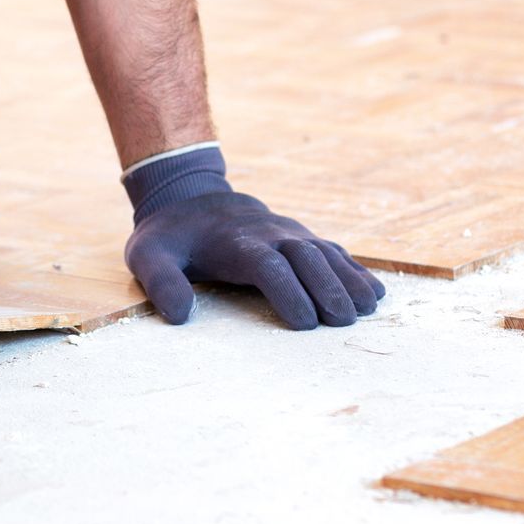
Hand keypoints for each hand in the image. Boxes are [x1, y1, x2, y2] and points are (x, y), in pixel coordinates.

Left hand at [122, 146, 385, 329]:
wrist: (192, 200)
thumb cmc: (170, 239)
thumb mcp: (148, 256)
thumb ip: (160, 282)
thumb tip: (179, 315)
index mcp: (235, 241)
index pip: (267, 265)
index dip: (288, 291)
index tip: (304, 323)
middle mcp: (270, 234)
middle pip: (305, 258)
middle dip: (327, 288)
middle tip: (344, 322)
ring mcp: (290, 234)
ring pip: (326, 253)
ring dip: (349, 280)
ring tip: (367, 310)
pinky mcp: (302, 239)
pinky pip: (334, 251)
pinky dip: (356, 270)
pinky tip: (375, 293)